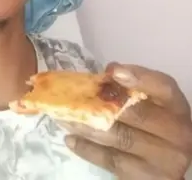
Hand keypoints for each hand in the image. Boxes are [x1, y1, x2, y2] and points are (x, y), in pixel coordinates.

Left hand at [64, 63, 191, 178]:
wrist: (166, 160)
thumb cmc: (153, 123)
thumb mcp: (151, 102)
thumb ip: (133, 87)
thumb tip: (109, 72)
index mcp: (176, 106)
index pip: (163, 87)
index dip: (139, 78)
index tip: (112, 71)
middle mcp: (177, 133)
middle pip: (136, 113)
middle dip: (101, 102)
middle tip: (71, 95)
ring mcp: (164, 160)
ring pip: (120, 137)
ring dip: (87, 125)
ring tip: (63, 116)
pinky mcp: (146, 178)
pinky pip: (112, 161)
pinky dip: (88, 149)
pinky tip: (71, 139)